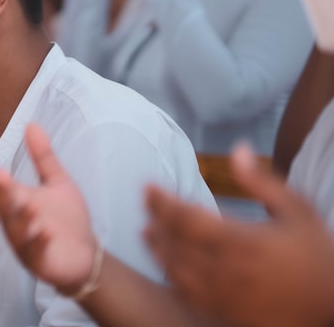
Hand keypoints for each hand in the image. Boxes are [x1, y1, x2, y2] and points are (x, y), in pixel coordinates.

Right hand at [0, 123, 97, 295]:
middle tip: (0, 174)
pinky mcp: (38, 260)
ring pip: (16, 229)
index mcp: (17, 199)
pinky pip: (34, 251)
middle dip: (2, 190)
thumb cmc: (66, 219)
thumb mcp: (58, 183)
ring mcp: (25, 241)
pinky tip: (44, 234)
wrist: (84, 255)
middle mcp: (15, 219)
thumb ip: (43, 157)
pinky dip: (38, 243)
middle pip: (3, 204)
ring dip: (20, 217)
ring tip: (28, 205)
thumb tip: (31, 124)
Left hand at [145, 145, 333, 326]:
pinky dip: (170, 273)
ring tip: (147, 229)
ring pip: (175, 268)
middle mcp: (227, 269)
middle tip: (145, 201)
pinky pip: (186, 292)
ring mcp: (222, 293)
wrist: (331, 307)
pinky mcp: (223, 311)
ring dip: (157, 247)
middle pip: (174, 241)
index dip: (161, 200)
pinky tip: (166, 261)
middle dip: (155, 218)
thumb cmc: (316, 254)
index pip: (186, 217)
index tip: (148, 185)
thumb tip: (236, 149)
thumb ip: (262, 181)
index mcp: (242, 240)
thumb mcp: (298, 210)